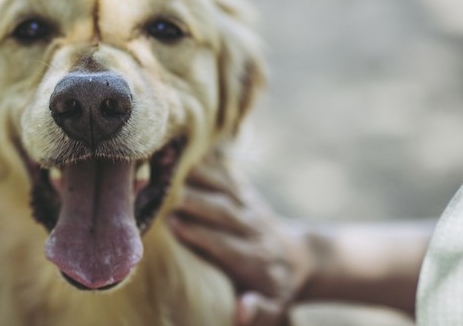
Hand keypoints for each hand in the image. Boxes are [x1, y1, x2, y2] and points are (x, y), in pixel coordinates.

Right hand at [169, 165, 313, 325]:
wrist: (299, 258)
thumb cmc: (273, 287)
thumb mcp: (273, 308)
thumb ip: (260, 311)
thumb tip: (241, 308)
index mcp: (256, 260)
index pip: (226, 244)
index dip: (200, 233)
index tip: (173, 224)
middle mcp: (254, 229)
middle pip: (224, 211)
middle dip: (195, 202)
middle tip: (164, 195)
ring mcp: (251, 207)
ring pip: (225, 188)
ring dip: (198, 178)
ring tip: (170, 170)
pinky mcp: (247, 193)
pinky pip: (227, 175)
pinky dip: (208, 164)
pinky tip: (185, 152)